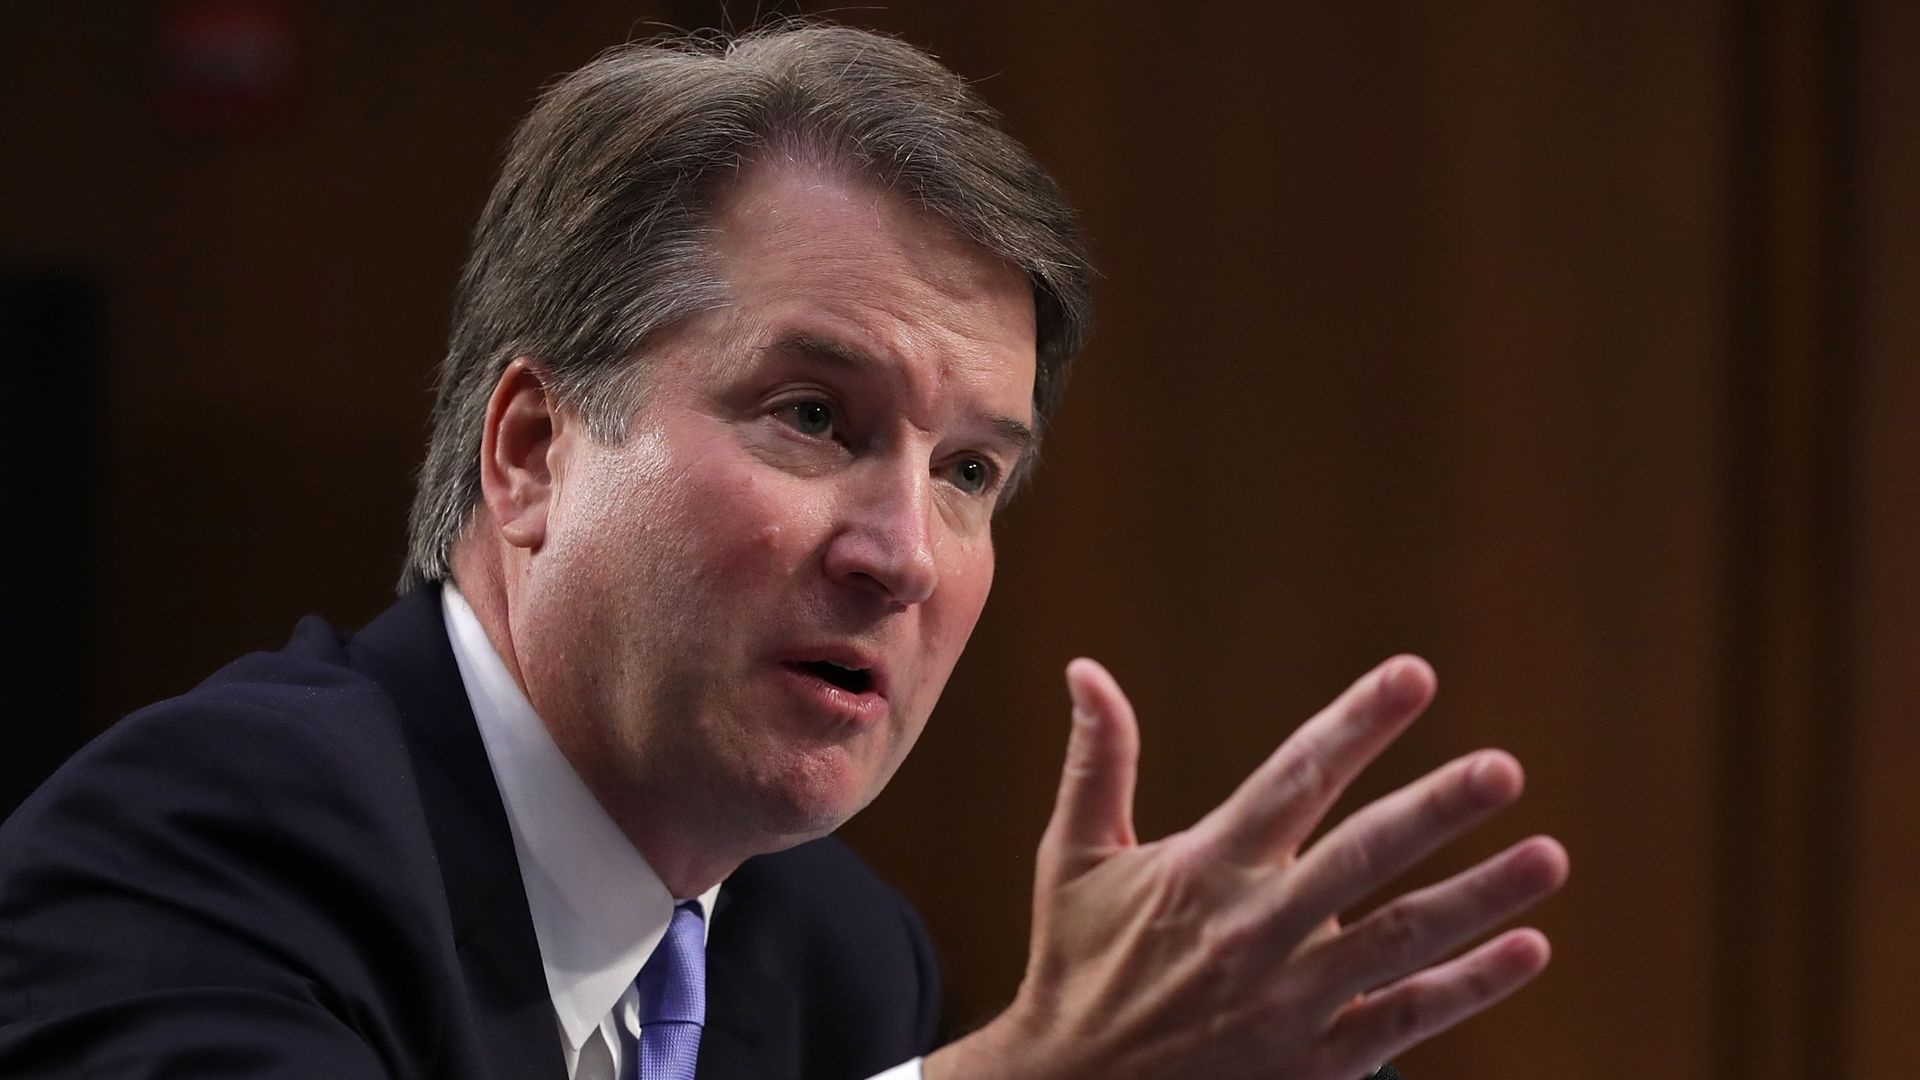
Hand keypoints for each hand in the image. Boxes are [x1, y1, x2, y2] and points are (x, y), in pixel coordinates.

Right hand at [925, 656, 1567, 1079]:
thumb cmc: (1079, 964)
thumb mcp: (1072, 859)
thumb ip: (1098, 762)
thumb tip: (1085, 669)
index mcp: (1207, 869)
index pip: (1296, 778)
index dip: (1358, 724)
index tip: (1415, 675)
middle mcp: (1257, 929)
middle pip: (1364, 856)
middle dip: (1437, 809)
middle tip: (1503, 768)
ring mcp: (1292, 1001)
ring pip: (1404, 939)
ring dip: (1481, 897)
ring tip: (1550, 856)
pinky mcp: (1316, 1064)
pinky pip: (1407, 1019)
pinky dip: (1471, 986)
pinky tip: (1529, 949)